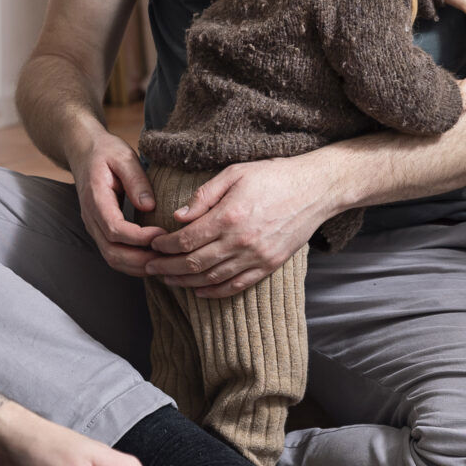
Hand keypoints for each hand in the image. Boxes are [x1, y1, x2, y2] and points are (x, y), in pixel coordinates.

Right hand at [73, 130, 163, 276]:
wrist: (83, 152)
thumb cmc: (105, 152)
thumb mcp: (123, 157)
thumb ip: (136, 180)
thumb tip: (150, 206)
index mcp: (95, 198)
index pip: (114, 229)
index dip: (139, 237)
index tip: (163, 234)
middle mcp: (91, 218)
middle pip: (112, 252)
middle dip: (141, 260)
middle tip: (168, 256)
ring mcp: (94, 227)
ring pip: (112, 258)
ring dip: (138, 266)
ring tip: (164, 261)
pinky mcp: (100, 231)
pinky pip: (114, 254)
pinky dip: (133, 263)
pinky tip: (154, 259)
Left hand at [148, 154, 335, 298]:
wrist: (316, 189)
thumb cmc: (274, 176)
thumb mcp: (235, 173)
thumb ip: (204, 196)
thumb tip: (178, 216)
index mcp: (229, 216)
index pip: (186, 239)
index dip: (164, 246)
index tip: (153, 244)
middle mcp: (241, 241)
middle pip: (194, 263)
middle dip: (167, 267)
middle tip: (150, 268)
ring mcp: (256, 257)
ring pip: (212, 278)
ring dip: (185, 282)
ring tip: (168, 280)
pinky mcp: (269, 265)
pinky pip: (237, 285)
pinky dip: (215, 292)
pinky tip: (200, 291)